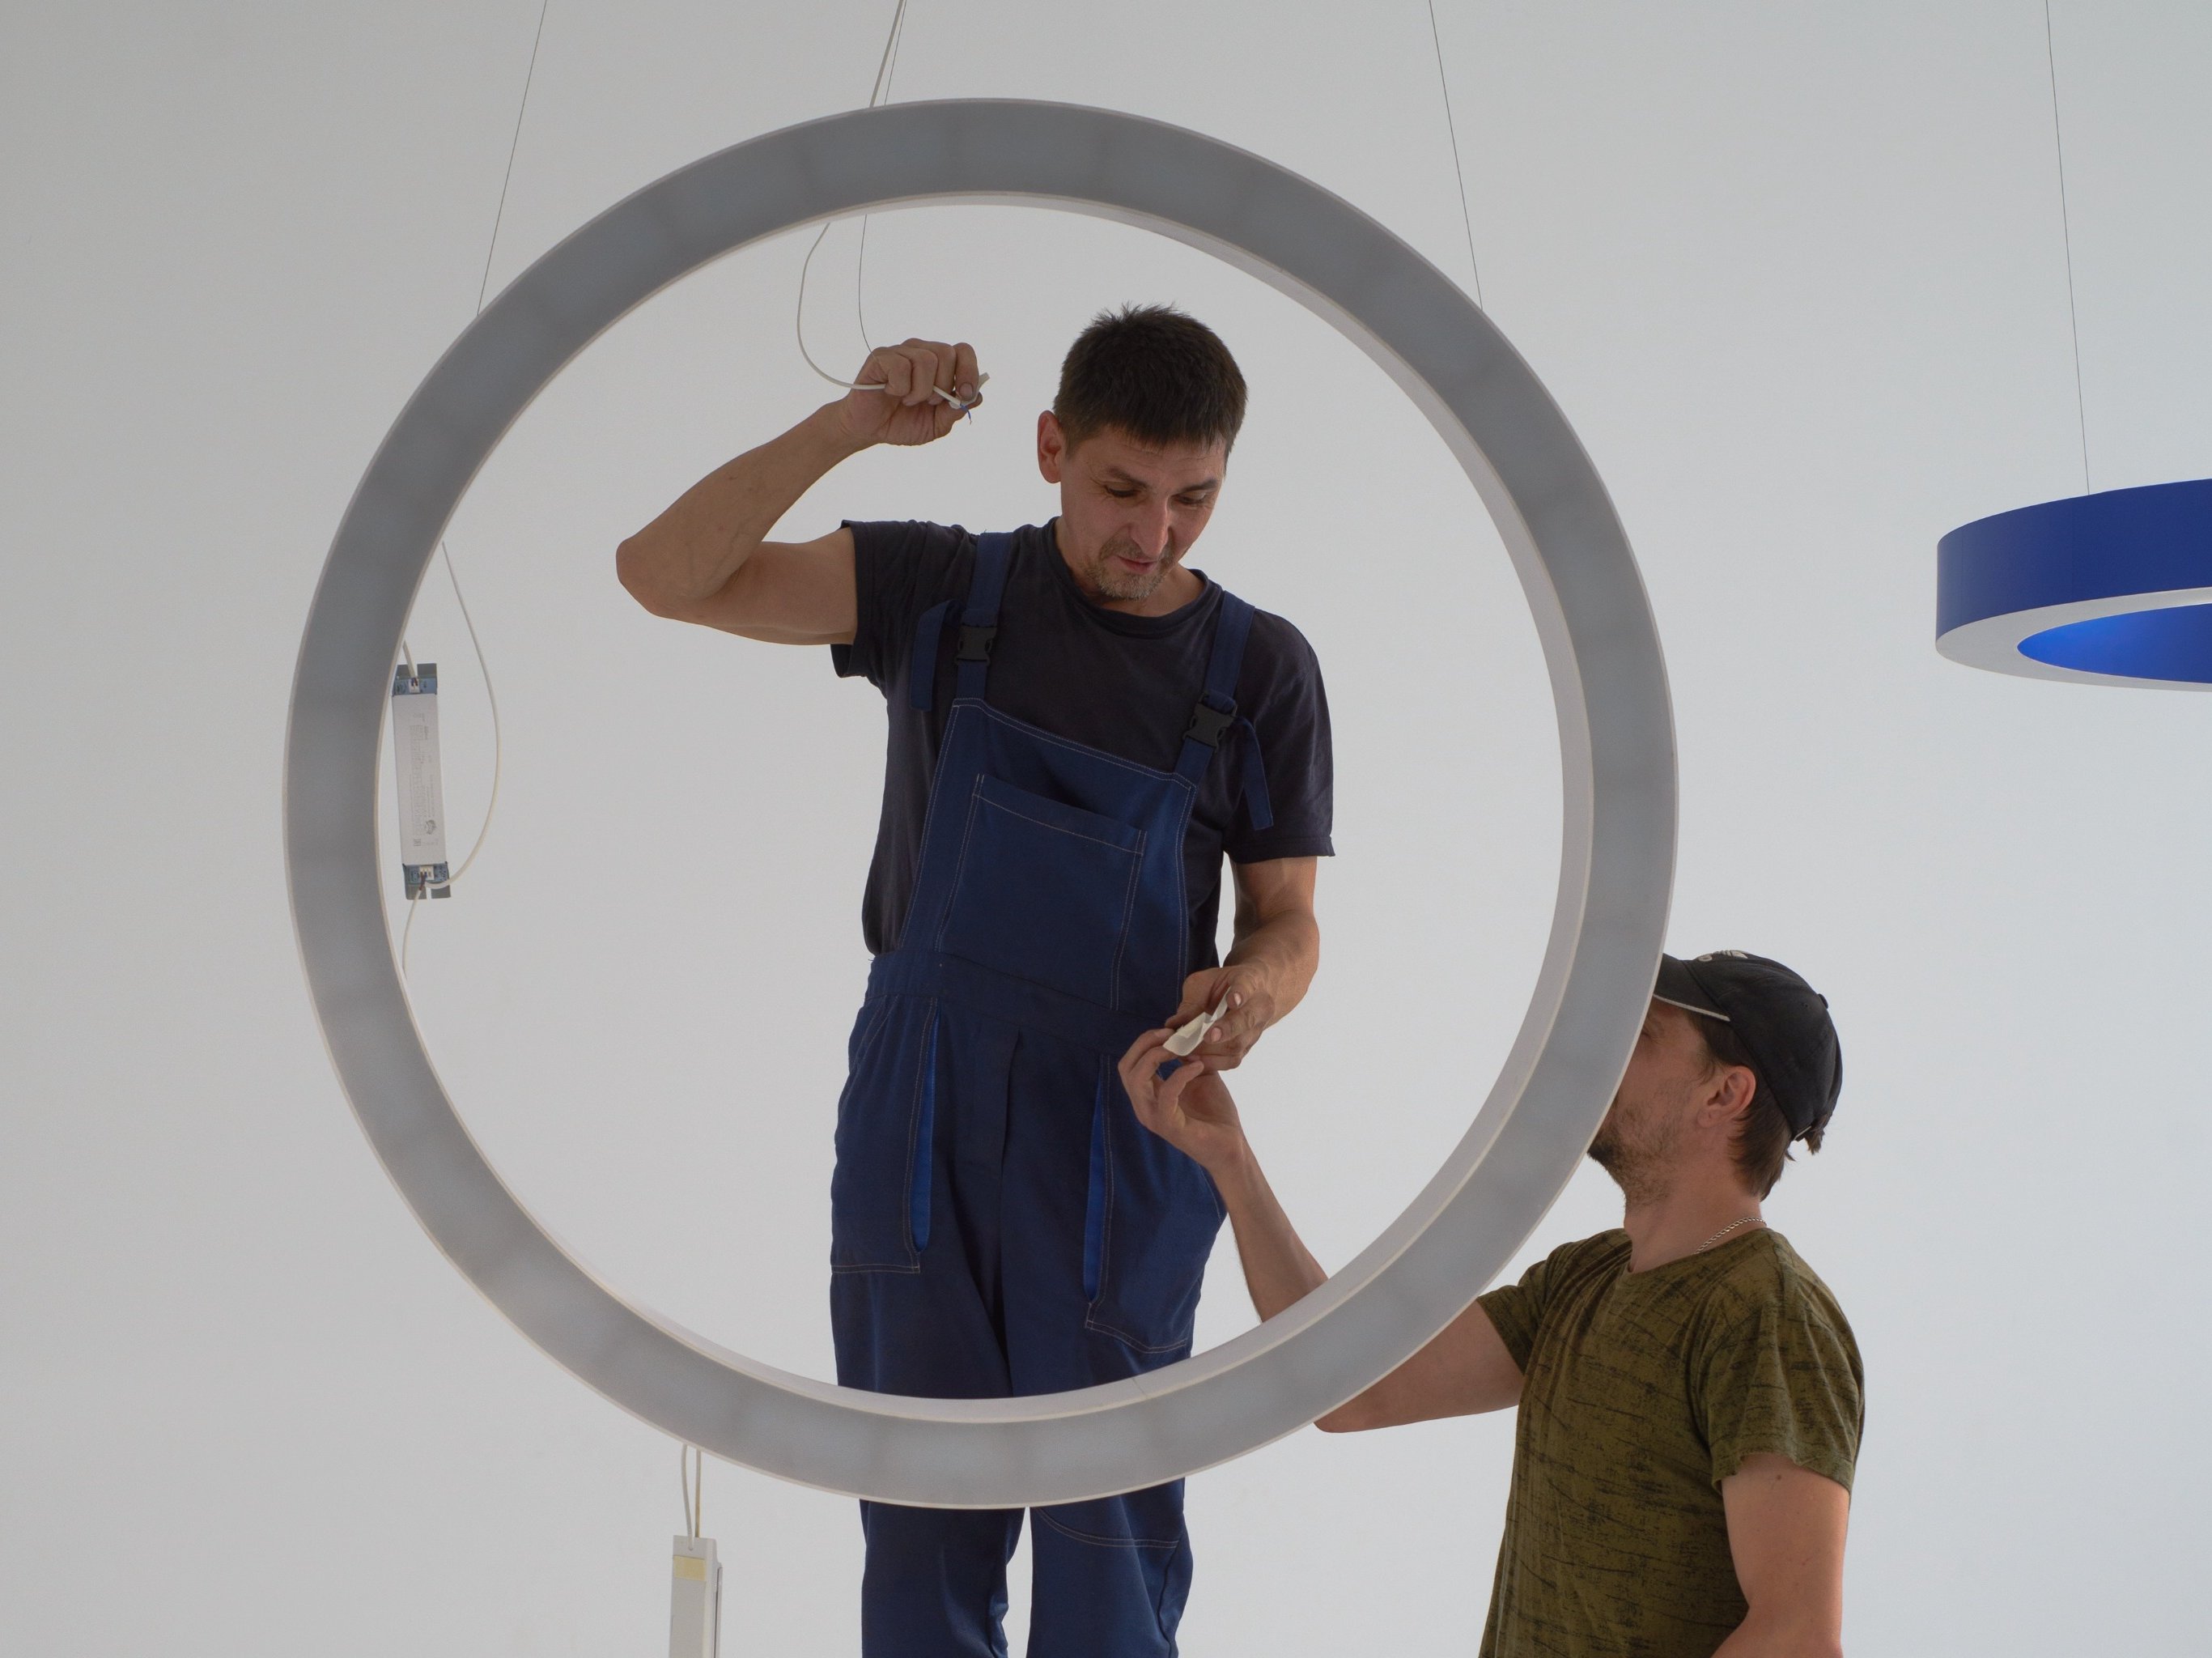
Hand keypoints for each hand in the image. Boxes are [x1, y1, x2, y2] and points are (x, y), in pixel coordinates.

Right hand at [831, 338, 983, 447]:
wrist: (869, 430)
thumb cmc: (902, 423)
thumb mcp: (936, 425)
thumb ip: (955, 411)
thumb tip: (977, 397)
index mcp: (939, 364)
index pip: (963, 351)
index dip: (969, 371)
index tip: (965, 395)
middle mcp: (921, 351)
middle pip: (947, 353)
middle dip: (943, 386)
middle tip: (929, 402)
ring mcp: (901, 352)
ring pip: (926, 360)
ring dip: (920, 390)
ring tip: (908, 400)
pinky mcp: (881, 358)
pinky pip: (901, 367)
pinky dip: (900, 388)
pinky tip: (892, 393)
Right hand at [1118, 1031, 1246, 1177]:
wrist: (1231, 1145)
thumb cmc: (1214, 1113)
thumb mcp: (1198, 1075)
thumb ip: (1186, 1057)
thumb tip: (1182, 1034)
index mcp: (1147, 1095)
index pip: (1129, 1063)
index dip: (1145, 1042)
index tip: (1170, 1030)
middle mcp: (1144, 1106)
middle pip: (1126, 1067)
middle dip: (1146, 1044)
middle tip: (1171, 1034)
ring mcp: (1154, 1117)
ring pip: (1136, 1080)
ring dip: (1157, 1056)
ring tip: (1181, 1048)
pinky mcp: (1170, 1126)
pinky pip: (1166, 1094)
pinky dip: (1180, 1074)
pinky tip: (1198, 1067)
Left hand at [1168, 965, 1277, 1070]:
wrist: (1245, 997)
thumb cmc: (1221, 987)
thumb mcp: (1203, 983)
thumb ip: (1192, 1000)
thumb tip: (1174, 1025)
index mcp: (1249, 981)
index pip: (1247, 986)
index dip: (1240, 993)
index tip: (1233, 1000)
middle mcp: (1258, 1007)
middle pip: (1247, 1020)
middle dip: (1227, 1029)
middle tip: (1208, 1036)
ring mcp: (1255, 1030)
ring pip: (1238, 1044)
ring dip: (1211, 1051)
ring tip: (1188, 1051)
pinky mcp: (1247, 1048)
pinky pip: (1232, 1060)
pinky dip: (1211, 1063)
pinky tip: (1193, 1059)